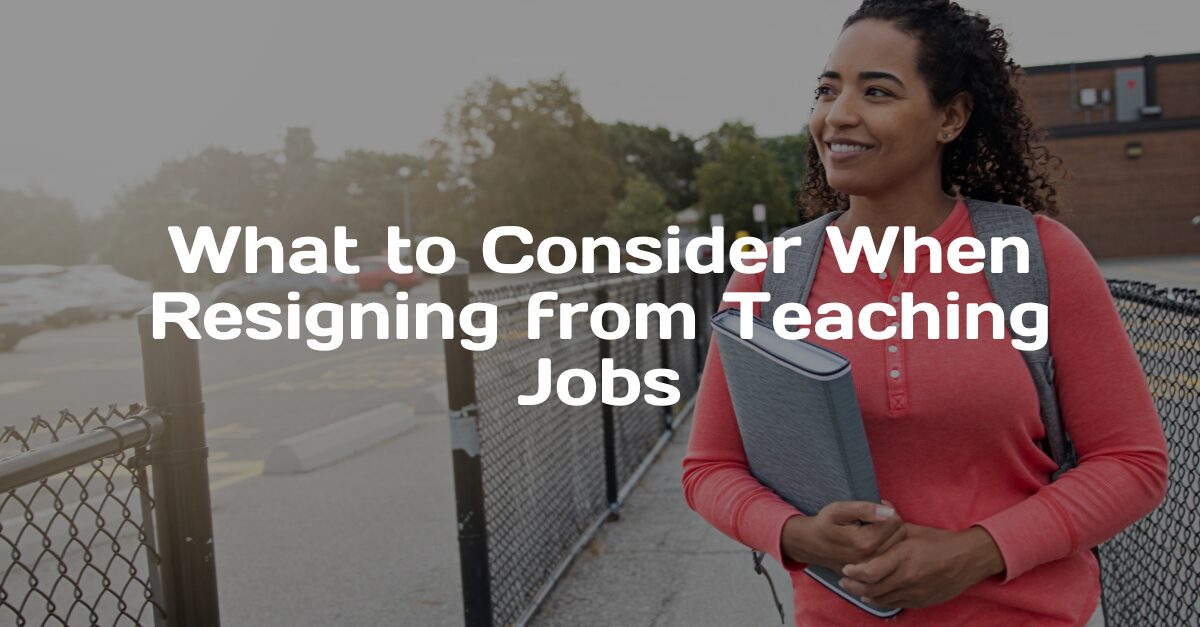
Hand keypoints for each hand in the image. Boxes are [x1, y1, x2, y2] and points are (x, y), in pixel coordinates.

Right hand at [781, 500, 905, 571]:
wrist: (810, 545)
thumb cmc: (824, 524)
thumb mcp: (838, 510)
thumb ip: (864, 509)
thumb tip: (888, 512)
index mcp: (865, 543)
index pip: (895, 521)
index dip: (887, 510)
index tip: (876, 507)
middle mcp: (872, 559)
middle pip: (901, 534)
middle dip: (891, 523)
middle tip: (875, 518)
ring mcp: (872, 569)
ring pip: (899, 546)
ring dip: (892, 535)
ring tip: (875, 528)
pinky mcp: (872, 573)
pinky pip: (892, 557)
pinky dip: (889, 546)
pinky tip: (876, 541)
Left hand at [838, 524, 1005, 607]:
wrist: (969, 559)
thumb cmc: (940, 541)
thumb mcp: (913, 530)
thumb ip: (892, 524)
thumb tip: (878, 505)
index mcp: (904, 557)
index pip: (870, 572)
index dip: (854, 573)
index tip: (845, 569)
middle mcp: (908, 577)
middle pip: (872, 589)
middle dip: (854, 587)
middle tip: (844, 582)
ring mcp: (915, 592)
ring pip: (882, 599)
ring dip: (866, 595)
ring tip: (856, 589)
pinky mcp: (921, 601)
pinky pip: (895, 604)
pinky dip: (882, 600)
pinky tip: (874, 595)